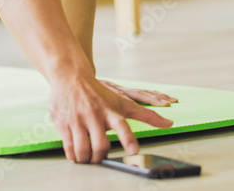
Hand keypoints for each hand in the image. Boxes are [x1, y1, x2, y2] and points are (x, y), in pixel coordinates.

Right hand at [48, 68, 173, 163]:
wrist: (70, 77)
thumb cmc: (99, 93)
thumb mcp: (123, 102)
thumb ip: (146, 115)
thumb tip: (170, 123)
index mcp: (110, 110)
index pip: (121, 125)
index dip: (127, 138)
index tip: (133, 150)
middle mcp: (94, 114)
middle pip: (101, 143)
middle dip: (101, 156)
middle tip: (100, 157)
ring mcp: (77, 119)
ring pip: (83, 148)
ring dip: (87, 158)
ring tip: (88, 158)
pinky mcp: (63, 122)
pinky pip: (68, 146)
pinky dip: (73, 155)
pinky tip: (76, 155)